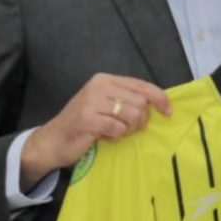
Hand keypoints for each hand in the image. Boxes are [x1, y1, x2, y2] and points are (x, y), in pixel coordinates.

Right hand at [21, 73, 170, 189]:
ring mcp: (92, 101)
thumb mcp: (106, 105)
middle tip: (126, 129)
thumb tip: (158, 104)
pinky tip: (102, 136)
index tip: (168, 112)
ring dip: (127, 130)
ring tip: (113, 132)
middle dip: (140, 121)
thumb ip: (127, 100)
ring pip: (132, 115)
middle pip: (141, 103)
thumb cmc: (84, 125)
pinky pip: (118, 128)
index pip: (142, 85)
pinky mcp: (88, 118)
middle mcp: (99, 85)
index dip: (160, 99)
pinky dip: (115, 136)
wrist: (52, 140)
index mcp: (106, 79)